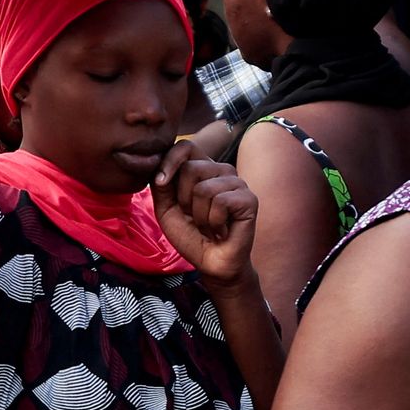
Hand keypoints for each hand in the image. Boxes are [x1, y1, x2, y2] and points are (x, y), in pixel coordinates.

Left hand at [156, 154, 257, 285]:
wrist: (212, 263)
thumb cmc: (192, 235)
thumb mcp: (167, 209)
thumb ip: (161, 185)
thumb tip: (161, 169)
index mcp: (203, 169)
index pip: (186, 146)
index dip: (170, 160)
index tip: (161, 183)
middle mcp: (221, 171)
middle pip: (191, 169)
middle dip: (184, 200)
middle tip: (195, 217)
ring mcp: (237, 183)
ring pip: (204, 188)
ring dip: (199, 216)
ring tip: (208, 225)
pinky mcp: (248, 199)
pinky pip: (220, 202)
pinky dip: (213, 222)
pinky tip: (221, 231)